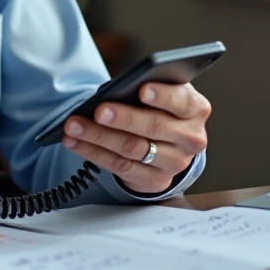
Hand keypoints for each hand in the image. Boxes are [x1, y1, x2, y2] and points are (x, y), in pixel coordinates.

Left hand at [61, 83, 210, 194]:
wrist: (169, 142)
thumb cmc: (159, 106)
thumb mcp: (161, 92)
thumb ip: (147, 89)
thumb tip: (116, 91)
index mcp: (195, 109)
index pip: (182, 101)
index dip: (163, 96)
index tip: (142, 89)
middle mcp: (191, 138)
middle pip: (155, 127)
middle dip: (124, 118)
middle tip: (98, 110)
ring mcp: (175, 163)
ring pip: (134, 149)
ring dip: (99, 137)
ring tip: (73, 125)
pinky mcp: (155, 181)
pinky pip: (121, 167)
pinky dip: (94, 153)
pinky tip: (75, 142)